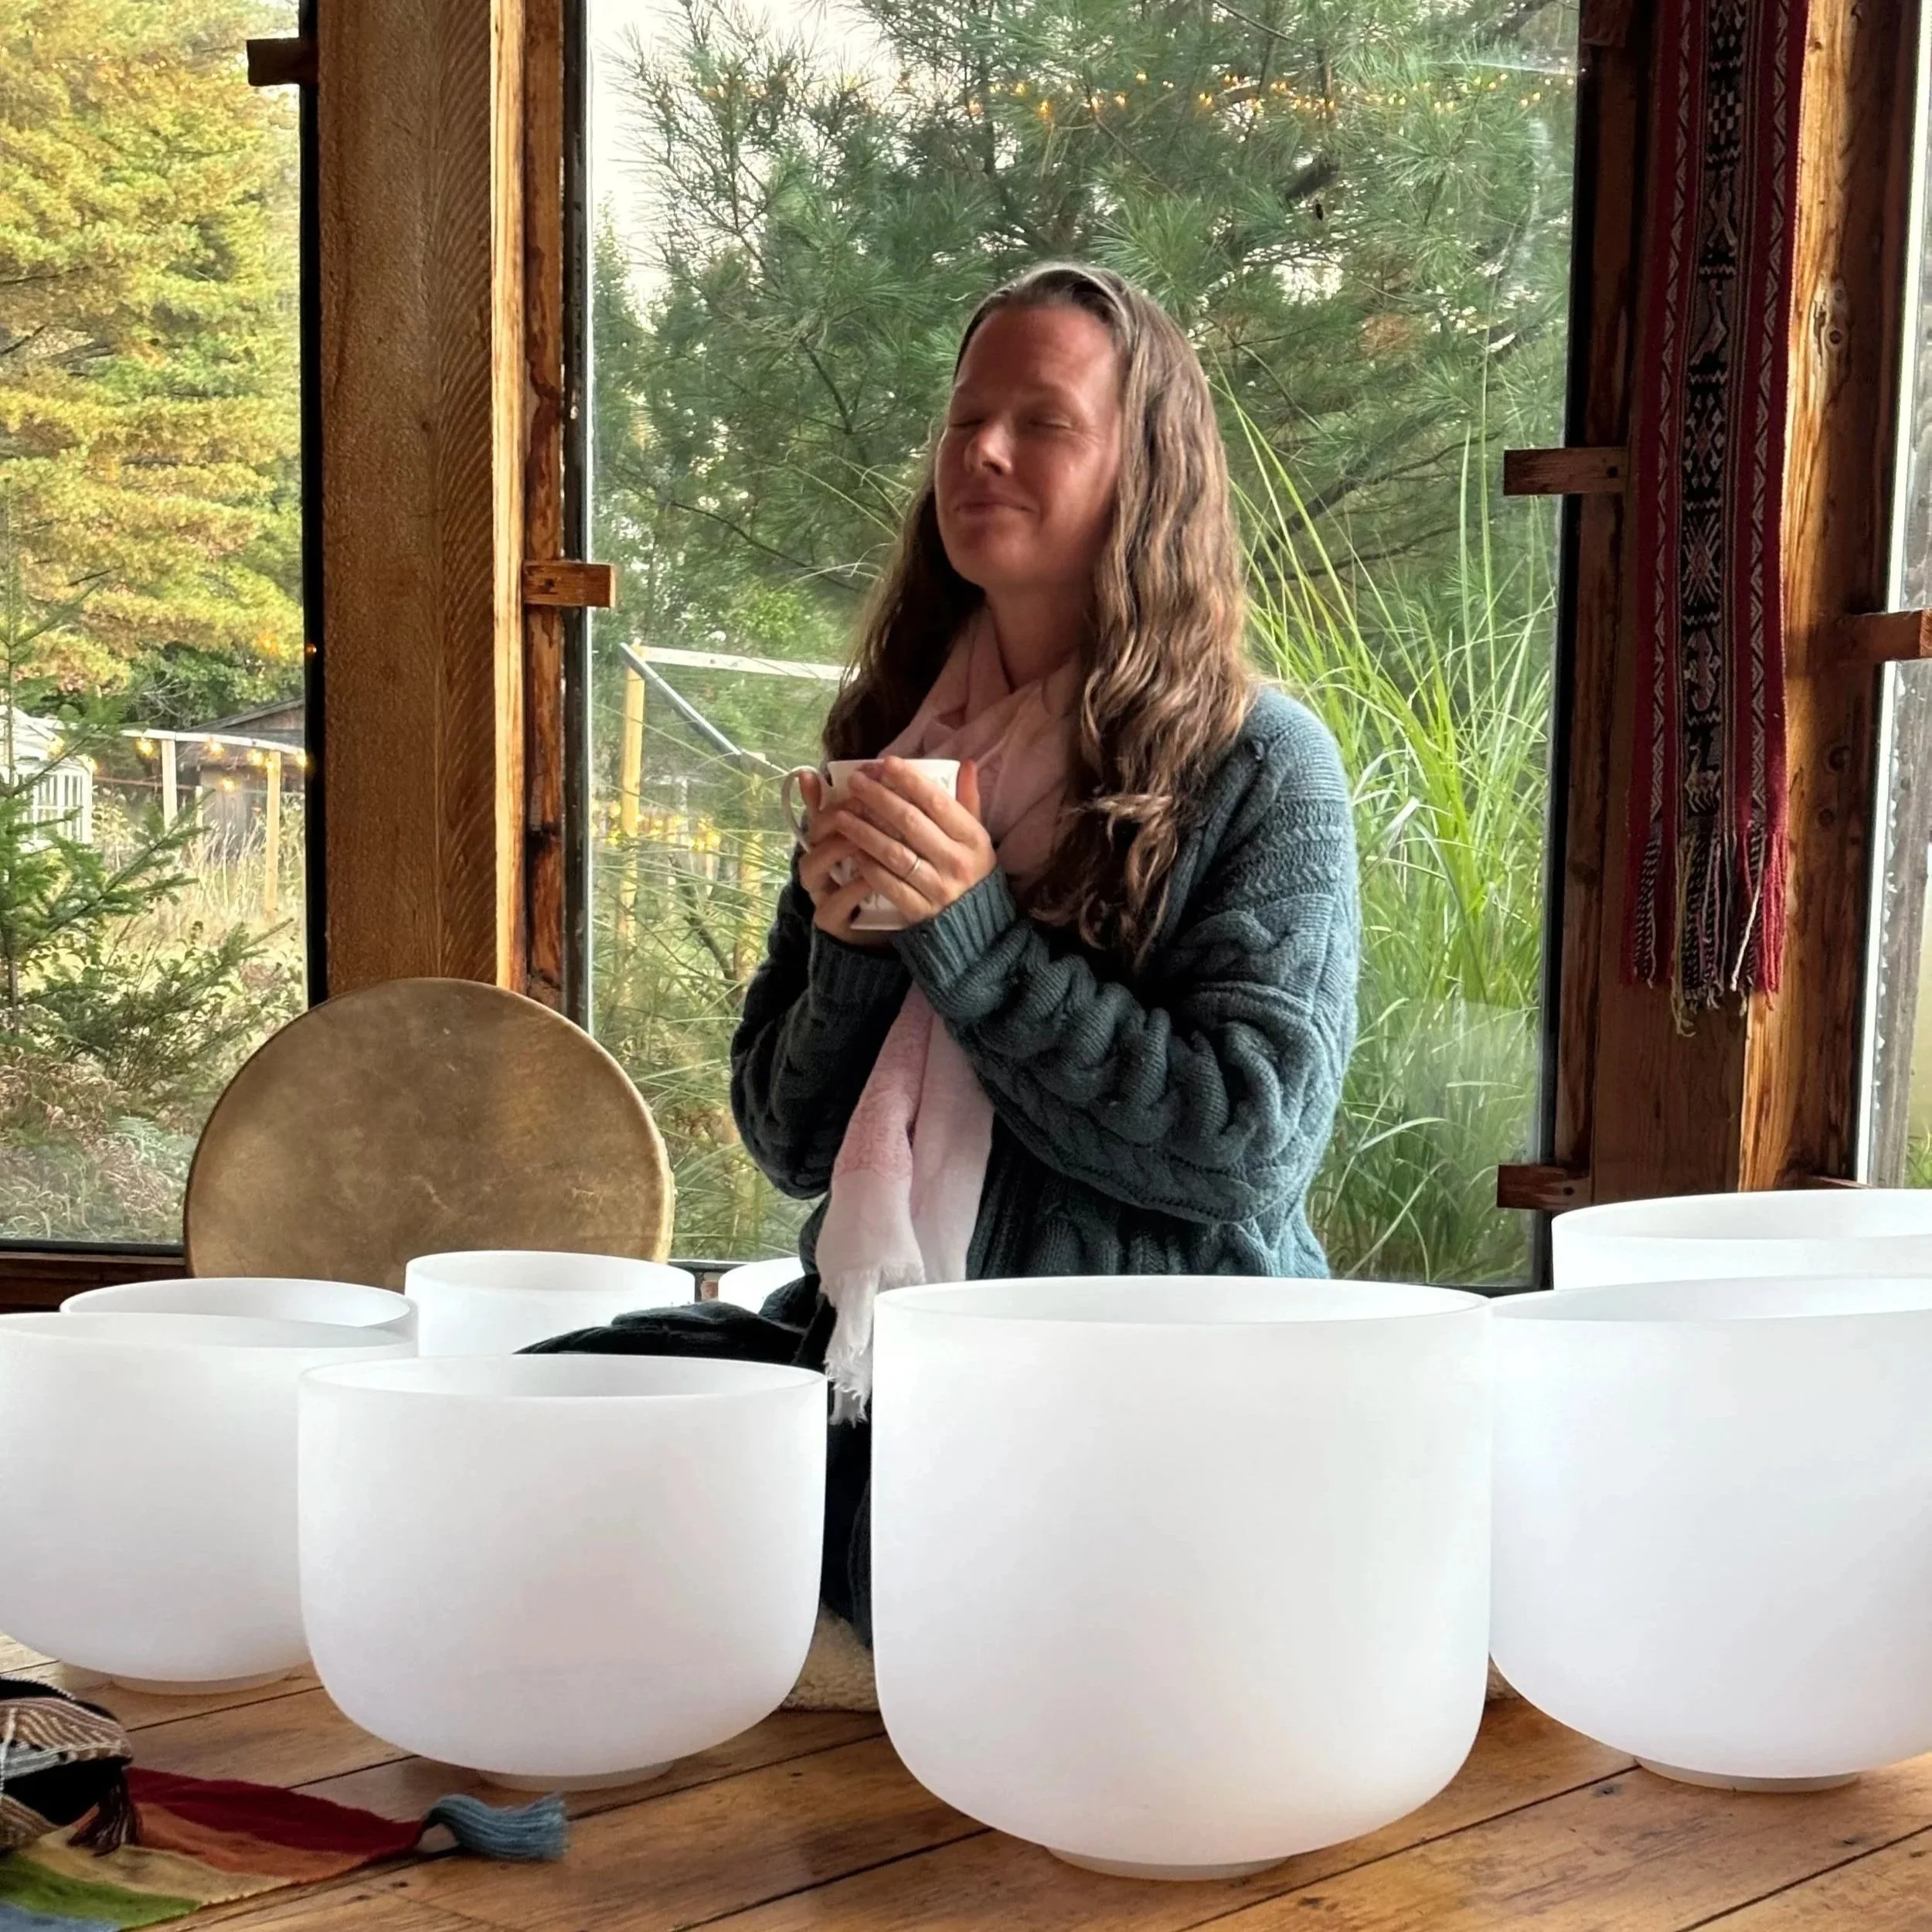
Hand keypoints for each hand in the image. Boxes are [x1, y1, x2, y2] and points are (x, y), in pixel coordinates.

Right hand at [794, 768, 895, 946]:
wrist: (880, 932)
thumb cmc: (879, 878)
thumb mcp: (880, 842)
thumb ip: (879, 812)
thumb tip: (879, 779)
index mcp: (825, 840)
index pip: (818, 810)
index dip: (833, 795)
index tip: (857, 782)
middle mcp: (816, 863)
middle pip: (811, 834)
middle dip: (833, 817)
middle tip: (860, 805)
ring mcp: (819, 892)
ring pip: (814, 865)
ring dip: (838, 848)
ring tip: (864, 837)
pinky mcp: (829, 919)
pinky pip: (836, 901)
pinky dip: (855, 887)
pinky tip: (875, 877)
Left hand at [828, 757, 995, 926]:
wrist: (975, 925)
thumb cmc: (973, 871)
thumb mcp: (978, 837)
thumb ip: (969, 801)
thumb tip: (966, 763)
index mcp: (973, 839)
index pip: (938, 802)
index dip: (911, 780)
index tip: (887, 763)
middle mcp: (956, 862)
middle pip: (911, 823)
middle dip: (879, 798)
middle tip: (856, 782)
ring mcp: (937, 888)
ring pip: (895, 853)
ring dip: (865, 831)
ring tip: (842, 814)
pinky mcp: (920, 911)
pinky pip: (889, 885)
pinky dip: (869, 867)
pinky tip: (852, 851)